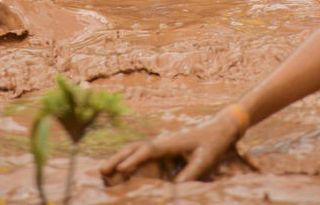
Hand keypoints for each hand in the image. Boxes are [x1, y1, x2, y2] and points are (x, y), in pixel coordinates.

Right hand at [100, 110, 238, 183]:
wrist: (219, 130)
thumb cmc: (212, 144)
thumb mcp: (204, 161)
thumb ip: (189, 175)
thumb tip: (174, 189)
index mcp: (170, 142)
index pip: (147, 151)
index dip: (133, 160)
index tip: (119, 169)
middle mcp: (161, 143)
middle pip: (134, 149)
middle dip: (117, 159)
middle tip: (100, 171)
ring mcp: (161, 148)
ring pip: (135, 153)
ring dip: (118, 161)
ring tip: (102, 172)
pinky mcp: (163, 154)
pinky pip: (143, 160)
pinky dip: (128, 165)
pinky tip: (118, 173)